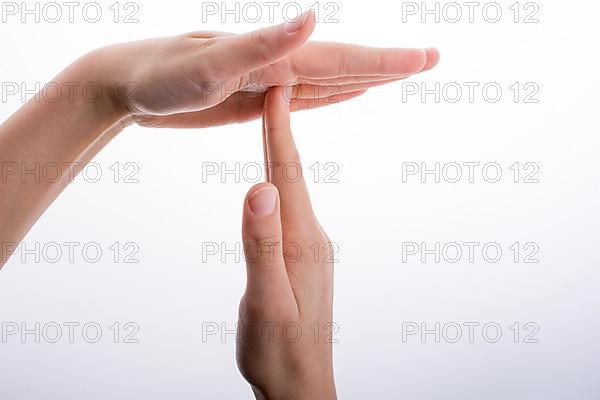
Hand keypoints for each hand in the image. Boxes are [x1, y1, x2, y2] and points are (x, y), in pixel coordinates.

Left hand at [93, 9, 437, 127]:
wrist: (127, 86)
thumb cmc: (160, 76)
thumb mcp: (210, 63)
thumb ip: (264, 44)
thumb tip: (314, 17)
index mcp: (275, 56)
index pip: (343, 58)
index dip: (388, 60)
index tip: (428, 58)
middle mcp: (279, 63)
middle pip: (346, 65)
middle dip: (389, 64)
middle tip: (430, 60)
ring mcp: (269, 81)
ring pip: (329, 80)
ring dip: (366, 77)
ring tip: (397, 73)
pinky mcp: (257, 99)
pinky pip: (304, 98)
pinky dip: (330, 95)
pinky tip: (346, 92)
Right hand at [236, 87, 336, 399]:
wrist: (301, 385)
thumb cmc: (280, 349)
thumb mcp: (266, 299)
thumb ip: (262, 245)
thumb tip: (260, 188)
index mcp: (301, 242)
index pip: (288, 176)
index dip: (280, 132)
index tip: (277, 91)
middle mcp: (310, 238)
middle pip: (292, 177)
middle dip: (282, 132)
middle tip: (277, 90)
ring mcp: (308, 249)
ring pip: (291, 192)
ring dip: (282, 155)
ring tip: (275, 123)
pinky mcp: (300, 260)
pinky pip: (289, 212)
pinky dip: (281, 184)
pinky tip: (277, 182)